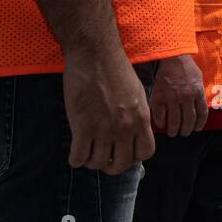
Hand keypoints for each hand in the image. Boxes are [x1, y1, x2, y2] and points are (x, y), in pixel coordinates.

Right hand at [64, 52, 155, 173]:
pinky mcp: (83, 126)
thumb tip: (134, 133)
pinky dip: (76, 159)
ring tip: (87, 153)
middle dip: (112, 165)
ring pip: (98, 163)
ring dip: (91, 162)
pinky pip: (79, 157)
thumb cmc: (115, 71)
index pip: (146, 152)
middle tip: (103, 158)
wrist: (96, 56)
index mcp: (141, 118)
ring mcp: (105, 128)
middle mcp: (126, 127)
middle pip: (122, 163)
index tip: (123, 152)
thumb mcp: (137, 94)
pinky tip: (75, 152)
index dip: (134, 157)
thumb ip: (137, 115)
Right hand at [149, 54, 208, 136]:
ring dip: (174, 130)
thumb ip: (200, 93)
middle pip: (188, 120)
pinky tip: (162, 124)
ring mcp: (172, 98)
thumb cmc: (187, 68)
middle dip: (186, 130)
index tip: (196, 129)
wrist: (172, 58)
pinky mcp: (159, 98)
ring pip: (174, 121)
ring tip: (173, 133)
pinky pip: (160, 116)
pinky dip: (161, 123)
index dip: (199, 124)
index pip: (201, 114)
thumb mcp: (199, 78)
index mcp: (198, 93)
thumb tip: (200, 107)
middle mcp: (186, 97)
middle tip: (183, 133)